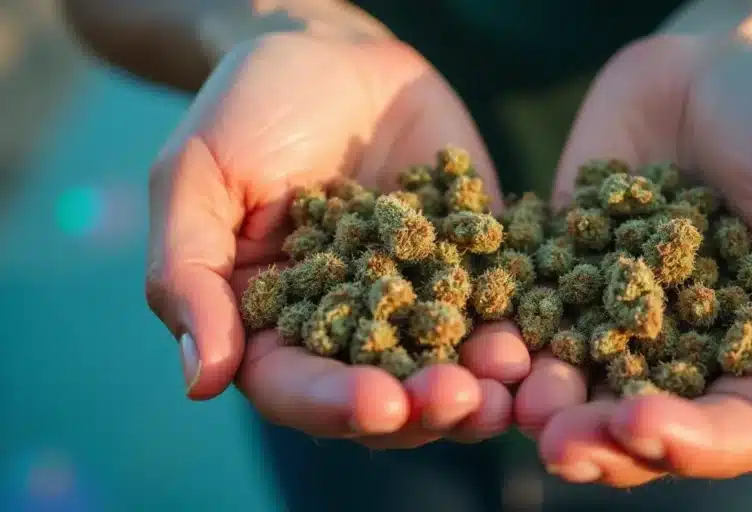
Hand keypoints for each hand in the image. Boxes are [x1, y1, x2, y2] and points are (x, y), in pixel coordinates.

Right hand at [144, 33, 529, 447]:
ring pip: (447, 366)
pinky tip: (542, 341)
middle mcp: (346, 329)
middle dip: (423, 406)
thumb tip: (200, 383)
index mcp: (270, 326)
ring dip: (481, 388)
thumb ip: (189, 275)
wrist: (328, 53)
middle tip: (460, 402)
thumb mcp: (195, 177)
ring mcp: (415, 301)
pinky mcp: (470, 265)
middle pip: (383, 393)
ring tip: (509, 388)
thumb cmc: (246, 110)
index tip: (377, 404)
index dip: (334, 403)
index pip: (296, 386)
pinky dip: (521, 330)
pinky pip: (497, 307)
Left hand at [515, 36, 751, 485]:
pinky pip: (531, 320)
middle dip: (601, 441)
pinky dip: (508, 340)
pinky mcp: (561, 279)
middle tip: (558, 442)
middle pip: (644, 427)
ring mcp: (616, 320)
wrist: (717, 65)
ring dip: (546, 407)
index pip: (731, 430)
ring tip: (518, 404)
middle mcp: (686, 357)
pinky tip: (483, 347)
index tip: (642, 424)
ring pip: (580, 388)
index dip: (690, 441)